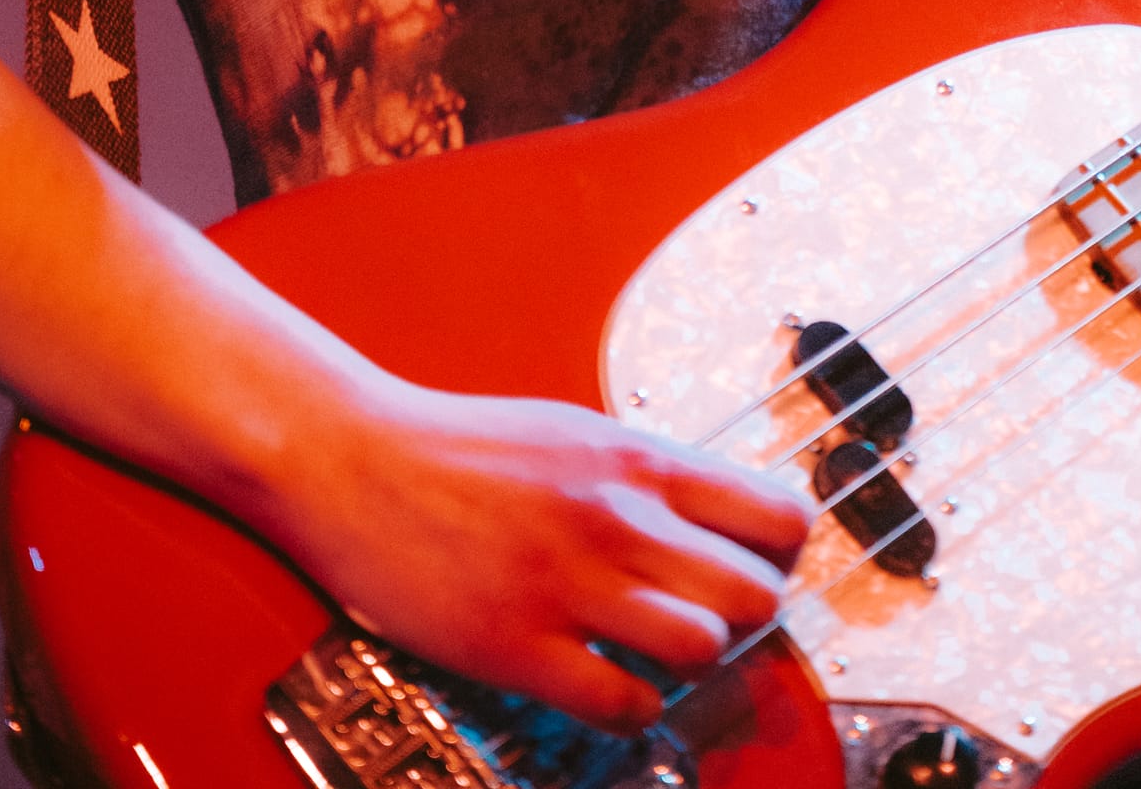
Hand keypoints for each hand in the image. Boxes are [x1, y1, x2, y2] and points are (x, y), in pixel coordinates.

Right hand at [276, 381, 810, 730]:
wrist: (357, 459)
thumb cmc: (460, 448)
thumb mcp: (574, 433)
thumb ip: (646, 476)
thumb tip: (714, 519)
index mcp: (637, 458)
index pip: (776, 514)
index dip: (783, 557)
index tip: (762, 571)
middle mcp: (617, 516)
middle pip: (754, 593)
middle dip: (747, 620)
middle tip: (713, 622)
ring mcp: (571, 583)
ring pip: (703, 646)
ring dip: (693, 664)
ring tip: (661, 655)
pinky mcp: (519, 644)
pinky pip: (622, 702)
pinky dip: (633, 708)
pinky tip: (612, 688)